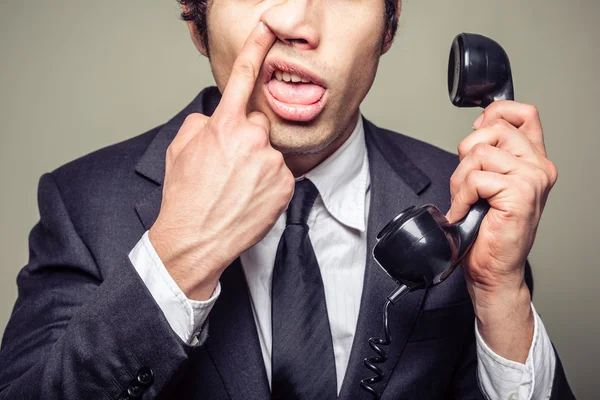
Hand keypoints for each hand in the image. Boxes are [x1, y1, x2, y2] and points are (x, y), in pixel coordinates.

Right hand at [149, 21, 293, 299]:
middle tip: (229, 167)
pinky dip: (268, 182)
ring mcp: (272, 162)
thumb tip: (215, 119)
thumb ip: (201, 124)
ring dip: (257, 163)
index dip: (256, 49)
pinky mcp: (285, 185)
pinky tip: (250, 197)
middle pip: (258, 125)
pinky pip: (280, 173)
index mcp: (224, 125)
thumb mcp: (179, 150)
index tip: (268, 29)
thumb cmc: (185, 196)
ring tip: (236, 187)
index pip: (244, 78)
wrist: (195, 240)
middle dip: (247, 139)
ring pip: (269, 151)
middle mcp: (253, 139)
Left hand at [446, 101, 557, 360]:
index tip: (477, 133)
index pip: (523, 114)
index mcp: (534, 160)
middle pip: (493, 129)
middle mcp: (539, 166)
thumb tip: (478, 126)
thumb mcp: (489, 182)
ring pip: (479, 153)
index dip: (494, 114)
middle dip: (466, 155)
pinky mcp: (520, 193)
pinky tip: (465, 212)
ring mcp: (532, 179)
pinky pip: (476, 177)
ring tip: (466, 201)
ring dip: (460, 180)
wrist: (493, 269)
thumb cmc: (488, 230)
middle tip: (466, 185)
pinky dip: (461, 196)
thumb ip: (491, 154)